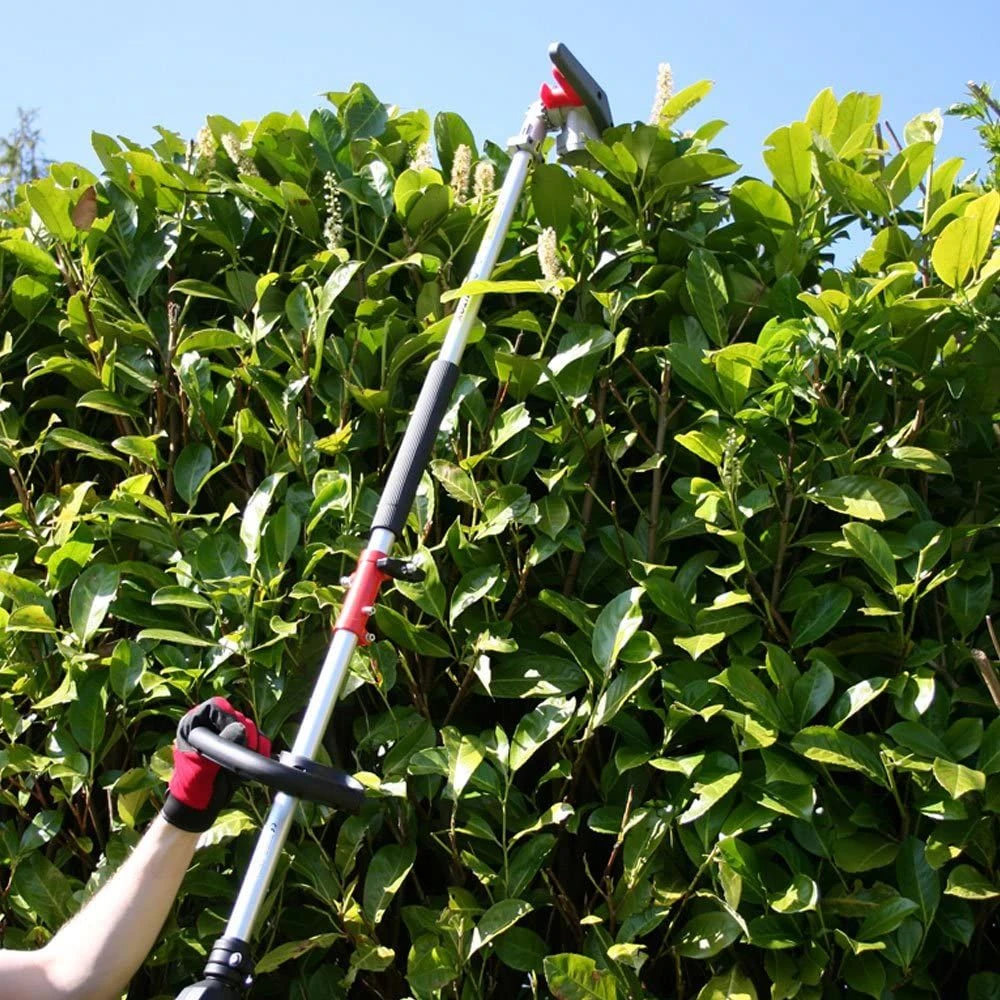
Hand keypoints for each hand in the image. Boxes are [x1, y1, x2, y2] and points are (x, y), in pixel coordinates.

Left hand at [162, 697, 271, 831]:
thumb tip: (241, 729)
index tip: (237, 735)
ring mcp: (225, 735)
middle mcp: (211, 725)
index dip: (229, 717)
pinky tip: (255, 760)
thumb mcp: (203, 767)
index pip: (216, 707)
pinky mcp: (239, 746)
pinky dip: (261, 748)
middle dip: (245, 734)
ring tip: (246, 762)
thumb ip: (219, 747)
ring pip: (250, 728)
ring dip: (254, 744)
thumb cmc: (193, 788)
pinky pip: (258, 739)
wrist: (200, 807)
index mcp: (194, 724)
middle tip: (245, 752)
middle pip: (237, 716)